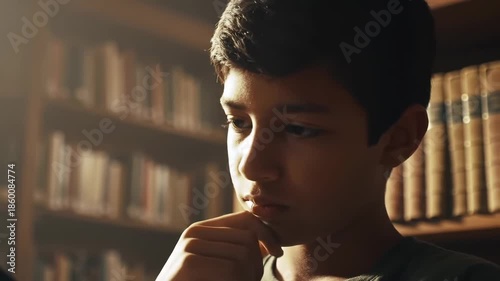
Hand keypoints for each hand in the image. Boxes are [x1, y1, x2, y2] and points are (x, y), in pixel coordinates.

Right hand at [155, 211, 282, 280]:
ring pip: (241, 256)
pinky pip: (229, 270)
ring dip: (246, 278)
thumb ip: (238, 250)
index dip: (267, 233)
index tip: (277, 252)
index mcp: (203, 229)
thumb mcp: (221, 266)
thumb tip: (272, 242)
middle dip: (256, 265)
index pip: (246, 219)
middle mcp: (194, 232)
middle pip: (247, 240)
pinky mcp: (188, 263)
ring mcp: (188, 246)